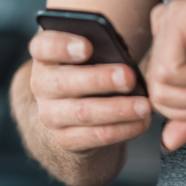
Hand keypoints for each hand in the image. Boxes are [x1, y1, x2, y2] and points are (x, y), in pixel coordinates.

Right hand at [28, 29, 151, 151]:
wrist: (73, 109)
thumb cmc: (89, 66)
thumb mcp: (89, 52)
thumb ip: (99, 46)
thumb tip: (121, 52)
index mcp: (45, 55)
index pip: (43, 46)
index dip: (62, 46)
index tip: (87, 46)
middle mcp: (41, 85)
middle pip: (64, 82)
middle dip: (100, 79)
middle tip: (129, 76)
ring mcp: (51, 115)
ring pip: (83, 112)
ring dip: (117, 109)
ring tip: (144, 105)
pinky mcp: (66, 139)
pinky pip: (95, 136)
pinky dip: (122, 129)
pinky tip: (142, 121)